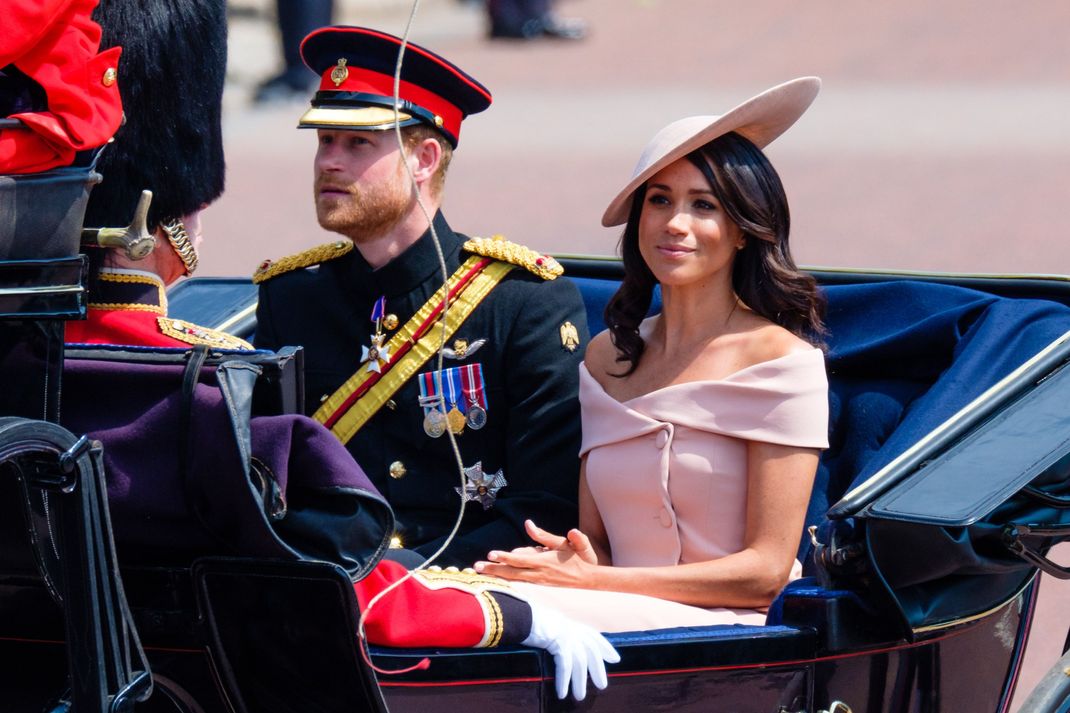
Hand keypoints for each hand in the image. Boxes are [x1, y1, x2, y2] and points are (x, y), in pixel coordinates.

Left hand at [474, 520, 597, 585]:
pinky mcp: (539, 586)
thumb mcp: (561, 543)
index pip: (519, 560)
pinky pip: (520, 584)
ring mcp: (538, 582)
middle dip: (494, 570)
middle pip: (512, 573)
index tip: (490, 554)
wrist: (587, 579)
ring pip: (514, 580)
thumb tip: (529, 524)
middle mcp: (538, 574)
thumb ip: (544, 535)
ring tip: (482, 573)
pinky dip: (507, 581)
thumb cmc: (574, 558)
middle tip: (477, 567)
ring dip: (497, 576)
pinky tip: (497, 580)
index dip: (504, 558)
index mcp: (543, 562)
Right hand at [522, 600, 619, 699]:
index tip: (615, 659)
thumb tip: (559, 646)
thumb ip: (556, 634)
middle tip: (602, 685)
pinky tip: (562, 692)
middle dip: (598, 669)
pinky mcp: (559, 642)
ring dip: (579, 682)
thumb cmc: (528, 621)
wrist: (520, 615)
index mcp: (569, 624)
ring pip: (579, 662)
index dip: (605, 647)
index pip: (593, 636)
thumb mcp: (547, 625)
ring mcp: (567, 634)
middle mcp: (571, 628)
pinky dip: (564, 681)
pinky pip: (565, 666)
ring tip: (579, 696)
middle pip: (591, 651)